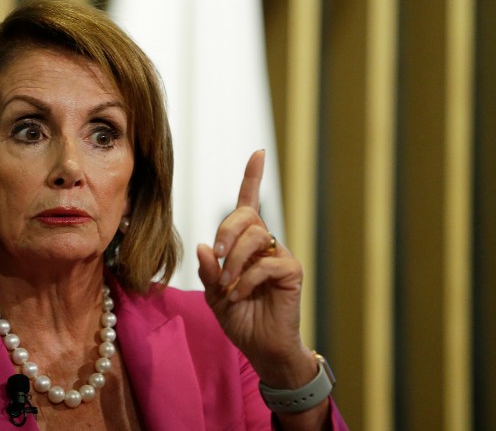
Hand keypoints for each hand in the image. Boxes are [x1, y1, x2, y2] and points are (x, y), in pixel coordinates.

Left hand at [196, 150, 314, 387]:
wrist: (260, 346)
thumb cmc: (239, 317)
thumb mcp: (213, 294)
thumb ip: (208, 270)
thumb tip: (206, 246)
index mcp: (245, 244)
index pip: (249, 204)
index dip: (253, 178)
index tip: (258, 152)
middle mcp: (265, 244)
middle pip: (245, 216)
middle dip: (227, 231)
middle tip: (218, 255)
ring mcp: (280, 256)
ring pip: (256, 237)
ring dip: (235, 261)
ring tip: (228, 286)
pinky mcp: (291, 271)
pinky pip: (266, 263)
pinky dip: (246, 280)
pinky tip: (239, 296)